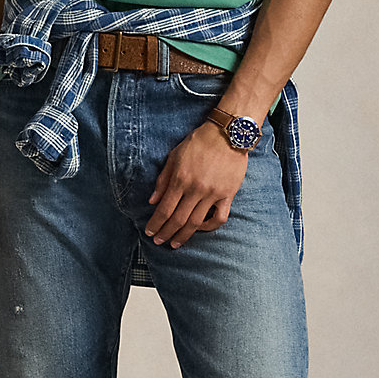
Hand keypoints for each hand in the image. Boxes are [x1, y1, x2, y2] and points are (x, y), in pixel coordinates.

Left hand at [144, 121, 249, 249]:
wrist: (228, 134)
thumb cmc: (198, 143)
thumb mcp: (174, 157)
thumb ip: (163, 180)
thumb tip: (153, 201)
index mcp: (180, 179)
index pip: (164, 209)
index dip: (155, 224)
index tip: (150, 232)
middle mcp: (196, 189)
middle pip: (178, 219)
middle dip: (166, 233)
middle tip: (159, 242)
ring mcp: (213, 193)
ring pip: (196, 222)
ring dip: (183, 236)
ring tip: (175, 243)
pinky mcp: (228, 194)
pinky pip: (219, 218)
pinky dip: (209, 227)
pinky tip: (200, 229)